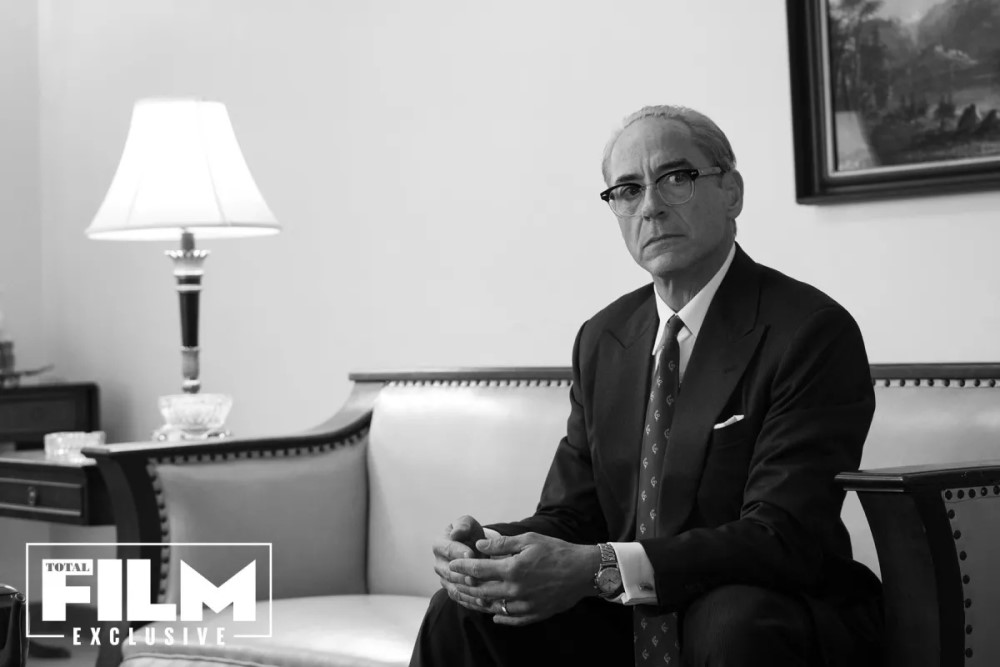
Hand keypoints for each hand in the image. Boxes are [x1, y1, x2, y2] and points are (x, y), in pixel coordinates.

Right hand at [432, 515, 488, 613]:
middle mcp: (439, 563)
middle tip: (477, 578)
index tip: (472, 554)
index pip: (448, 549)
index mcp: (439, 545)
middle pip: (449, 572)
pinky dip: (472, 603)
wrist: (474, 549)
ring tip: (482, 594)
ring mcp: (444, 579)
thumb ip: (463, 525)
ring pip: (454, 588)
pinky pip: (460, 599)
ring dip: (468, 592)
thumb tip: (455, 533)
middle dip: (463, 576)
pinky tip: (485, 603)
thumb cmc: (470, 534)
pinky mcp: (453, 591)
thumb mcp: (468, 524)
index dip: (459, 552)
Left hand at [449, 532, 597, 625]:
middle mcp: (515, 589)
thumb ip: (502, 544)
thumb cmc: (556, 551)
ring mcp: (524, 604)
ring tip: (466, 599)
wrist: (584, 571)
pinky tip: (494, 615)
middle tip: (452, 582)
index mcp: (512, 569)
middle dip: (464, 587)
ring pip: (493, 607)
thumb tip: (479, 545)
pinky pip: (512, 619)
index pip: (478, 570)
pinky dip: (500, 618)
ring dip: (477, 603)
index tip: (452, 565)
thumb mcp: (529, 540)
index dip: (462, 567)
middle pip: (481, 592)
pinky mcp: (534, 613)